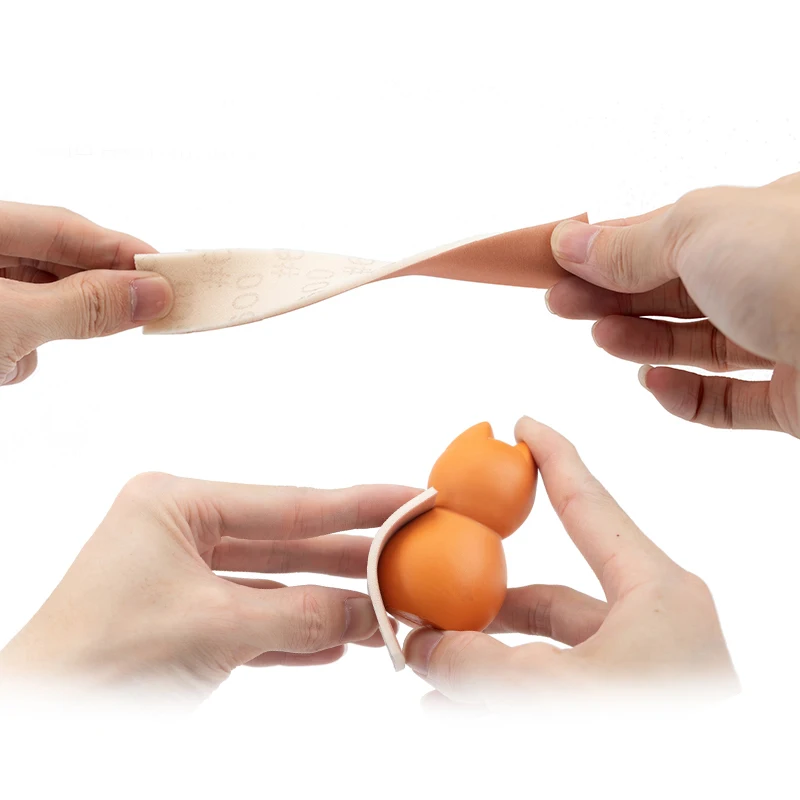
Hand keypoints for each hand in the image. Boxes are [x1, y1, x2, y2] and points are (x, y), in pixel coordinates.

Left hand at [0, 201, 172, 385]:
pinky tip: (7, 361)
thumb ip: (85, 304)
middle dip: (95, 292)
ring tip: (52, 342)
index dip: (121, 250)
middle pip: (57, 263)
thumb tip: (153, 292)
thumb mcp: (14, 318)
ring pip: (41, 300)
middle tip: (151, 310)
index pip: (67, 228)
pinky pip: (20, 331)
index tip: (169, 274)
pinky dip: (22, 352)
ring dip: (53, 328)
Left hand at [0, 474, 415, 704]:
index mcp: (174, 505)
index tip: (409, 497)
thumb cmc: (98, 662)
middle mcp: (181, 532)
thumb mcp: (214, 629)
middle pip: (287, 542)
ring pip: (277, 584)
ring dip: (328, 603)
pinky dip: (296, 635)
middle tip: (411, 555)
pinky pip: (257, 620)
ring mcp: (184, 577)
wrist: (40, 721)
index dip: (357, 504)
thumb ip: (302, 616)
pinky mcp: (187, 621)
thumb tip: (376, 613)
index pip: (288, 503)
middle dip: (349, 559)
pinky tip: (337, 644)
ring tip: (387, 607)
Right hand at [403, 417, 737, 709]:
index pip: (590, 503)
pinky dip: (504, 695)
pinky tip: (451, 714)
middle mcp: (648, 625)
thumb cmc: (655, 741)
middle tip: (432, 594)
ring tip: (427, 670)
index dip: (553, 457)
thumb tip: (423, 645)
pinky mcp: (625, 708)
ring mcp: (638, 672)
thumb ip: (478, 665)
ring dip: (485, 657)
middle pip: (551, 590)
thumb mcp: (554, 695)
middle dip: (484, 597)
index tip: (521, 425)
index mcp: (655, 593)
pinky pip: (553, 689)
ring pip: (546, 649)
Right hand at [545, 175, 799, 436]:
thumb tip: (571, 241)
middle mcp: (777, 277)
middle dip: (614, 295)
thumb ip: (631, 243)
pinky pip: (730, 400)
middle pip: (677, 290)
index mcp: (763, 220)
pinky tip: (654, 383)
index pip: (668, 233)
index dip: (607, 248)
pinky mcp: (797, 399)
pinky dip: (686, 395)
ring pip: (699, 344)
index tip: (554, 265)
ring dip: (642, 342)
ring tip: (600, 339)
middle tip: (560, 305)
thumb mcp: (700, 231)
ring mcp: (790, 339)